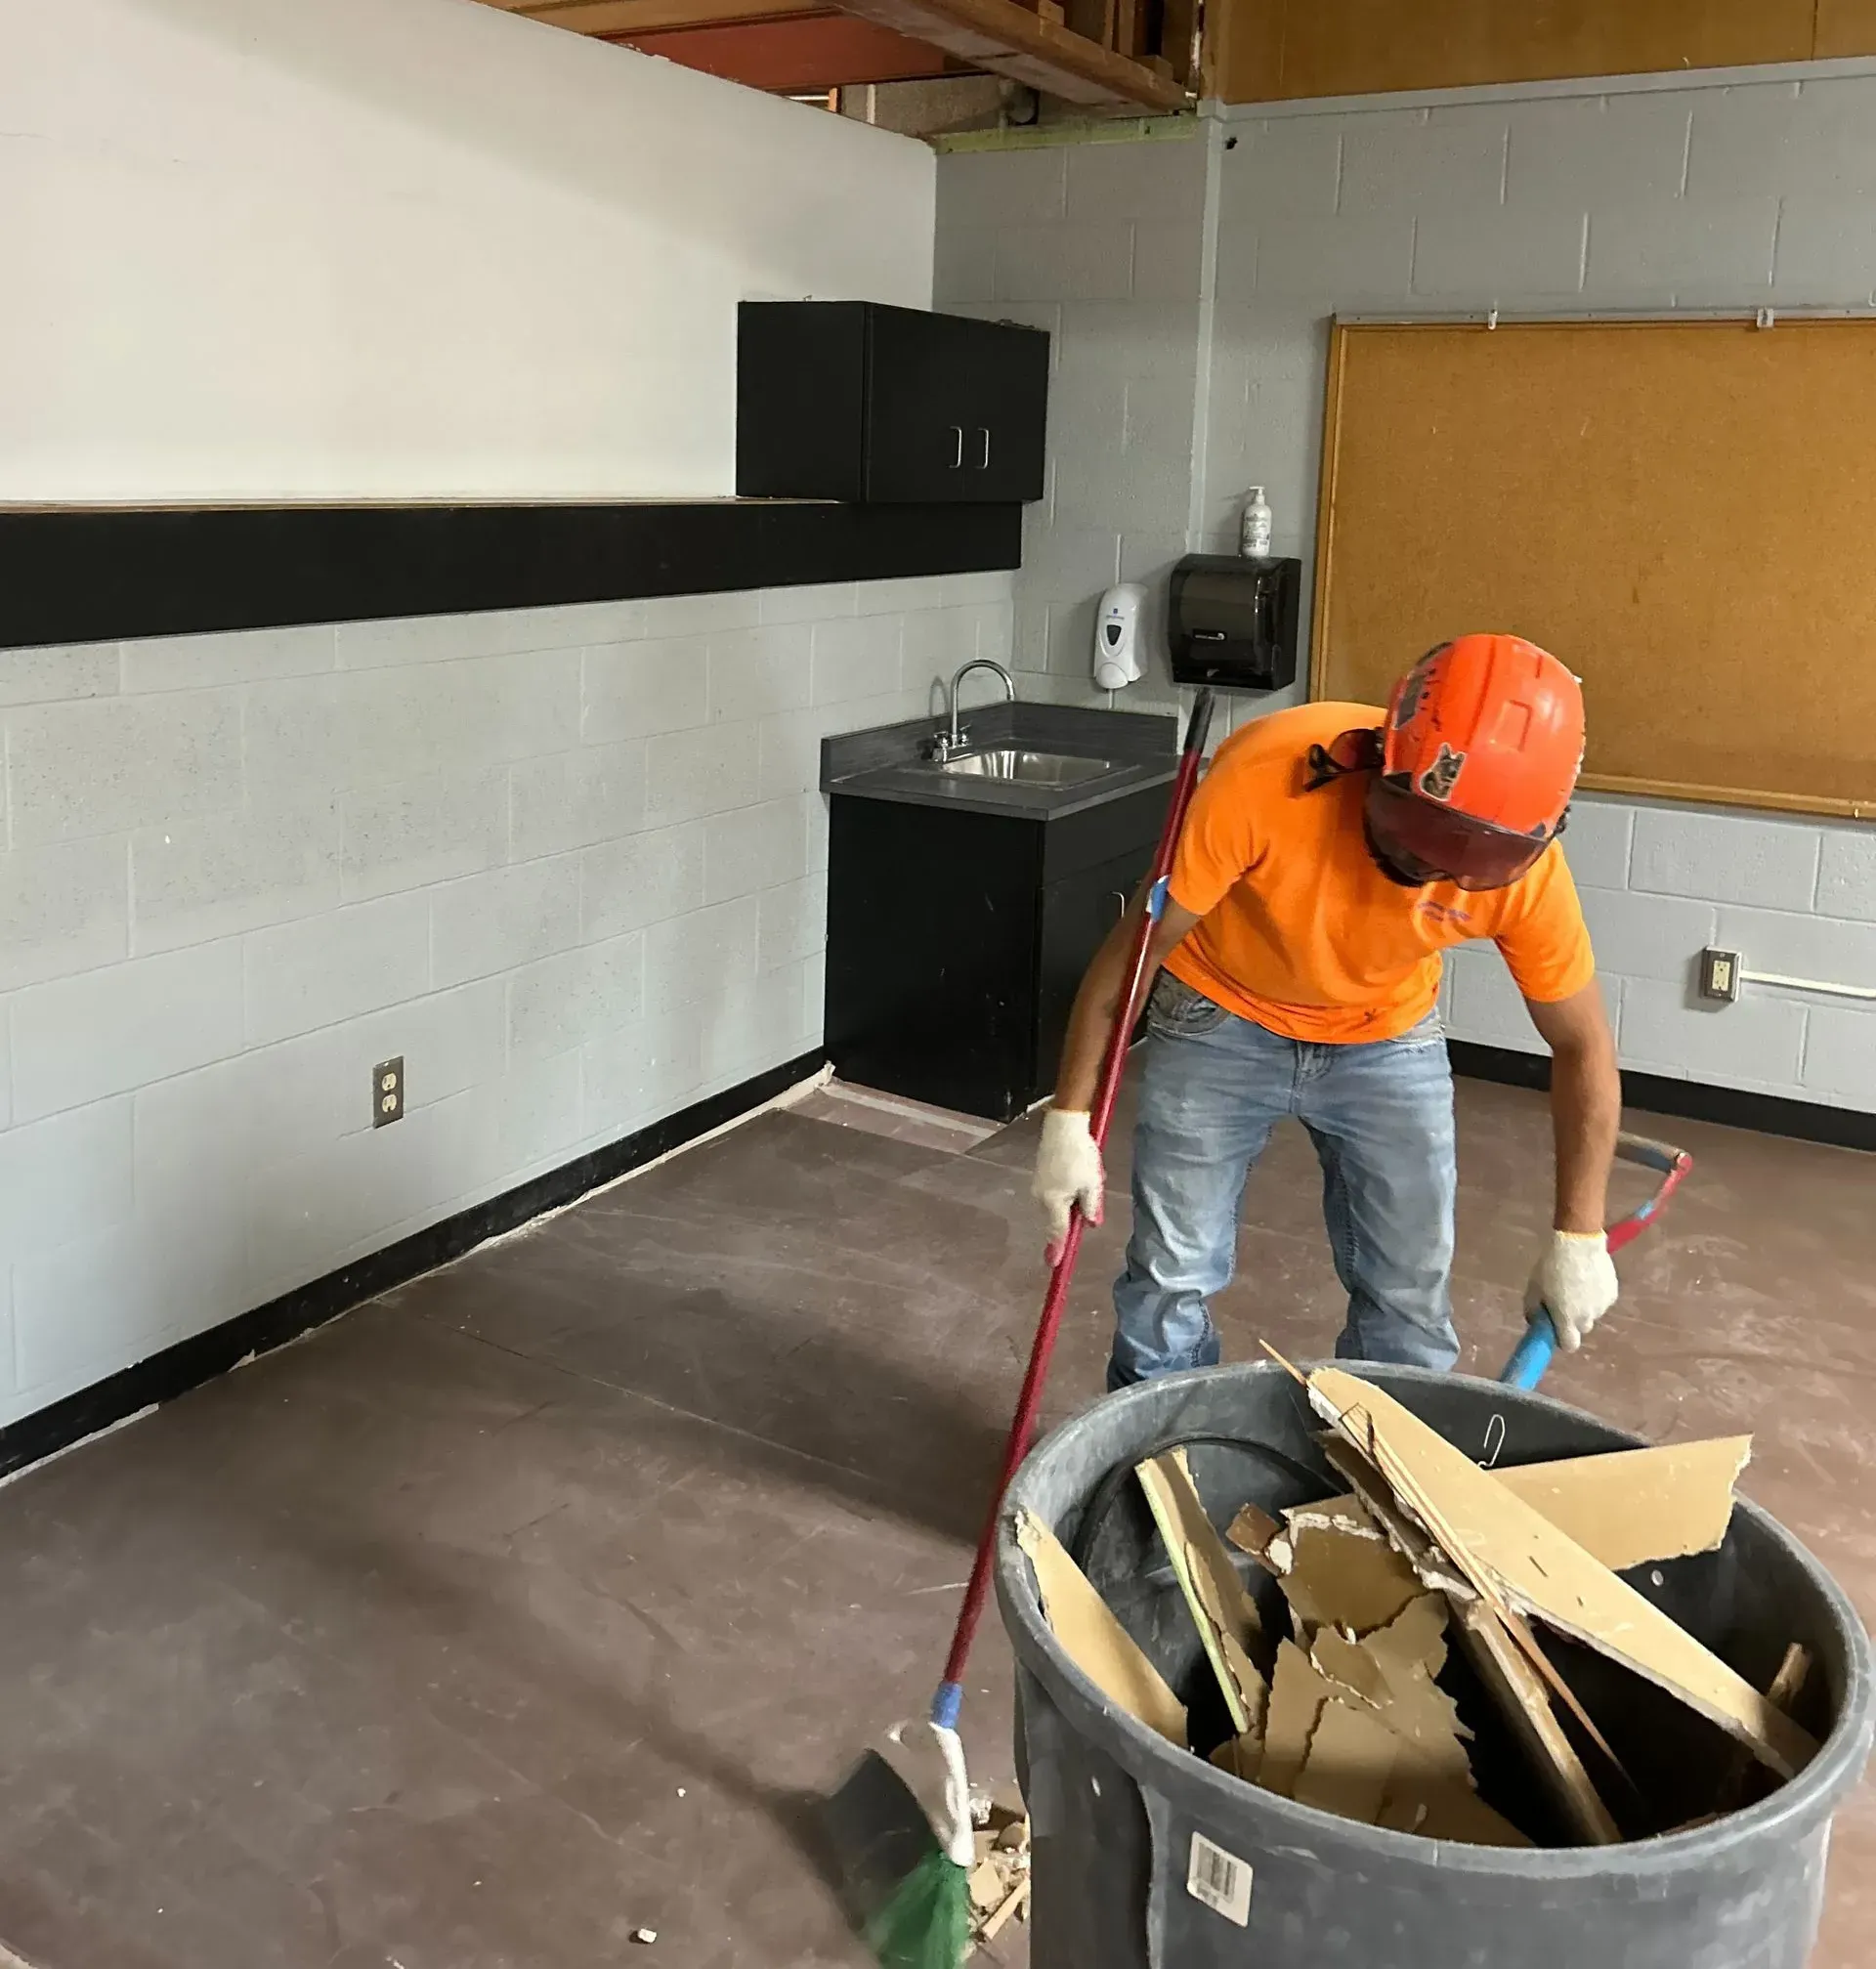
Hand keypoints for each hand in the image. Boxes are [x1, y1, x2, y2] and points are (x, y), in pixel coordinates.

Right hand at [1032, 1108, 1103, 1264]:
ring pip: (1058, 1202)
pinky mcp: (1040, 1174)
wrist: (1062, 1125)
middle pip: (1059, 1216)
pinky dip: (1068, 1187)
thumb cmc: (1079, 1155)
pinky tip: (1079, 1169)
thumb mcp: (1092, 1183)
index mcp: (1054, 1202)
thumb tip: (1090, 1224)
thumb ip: (1091, 1206)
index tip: (1054, 1265)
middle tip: (1091, 1190)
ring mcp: (1038, 1185)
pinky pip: (1056, 1190)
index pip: (1058, 1231)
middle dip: (1075, 1212)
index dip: (1058, 1248)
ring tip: (1088, 1174)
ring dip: (1074, 1196)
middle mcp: (1041, 1197)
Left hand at [1525, 1230, 1617, 1351]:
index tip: (1556, 1327)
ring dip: (1584, 1306)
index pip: (1569, 1345)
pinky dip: (1595, 1295)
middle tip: (1563, 1301)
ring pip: (1592, 1314)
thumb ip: (1533, 1311)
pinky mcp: (1613, 1293)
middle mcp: (1587, 1318)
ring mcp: (1603, 1306)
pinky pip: (1601, 1301)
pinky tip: (1588, 1277)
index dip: (1562, 1339)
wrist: (1578, 1243)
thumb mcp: (1533, 1289)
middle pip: (1580, 1328)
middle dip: (1572, 1320)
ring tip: (1576, 1283)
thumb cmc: (1551, 1267)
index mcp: (1567, 1320)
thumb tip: (1536, 1322)